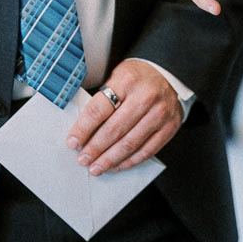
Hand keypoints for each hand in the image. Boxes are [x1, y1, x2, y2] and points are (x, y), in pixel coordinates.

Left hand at [66, 60, 183, 173]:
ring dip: (110, 159)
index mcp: (127, 81)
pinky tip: (116, 165)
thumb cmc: (137, 77)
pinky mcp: (169, 128)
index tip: (73, 142)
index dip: (83, 129)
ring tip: (97, 167)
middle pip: (114, 129)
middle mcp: (145, 97)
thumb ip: (103, 99)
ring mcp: (159, 113)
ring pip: (130, 144)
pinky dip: (129, 161)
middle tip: (83, 159)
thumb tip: (83, 130)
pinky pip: (147, 150)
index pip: (100, 109)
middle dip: (95, 148)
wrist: (168, 74)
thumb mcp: (117, 76)